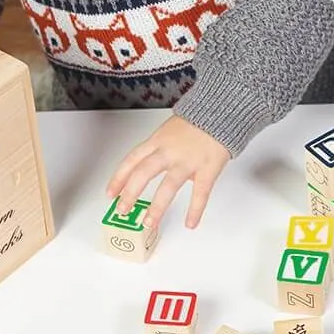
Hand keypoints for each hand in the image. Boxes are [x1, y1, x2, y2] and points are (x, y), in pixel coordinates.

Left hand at [105, 115, 229, 231]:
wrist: (222, 110)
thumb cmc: (199, 119)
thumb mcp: (172, 128)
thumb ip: (162, 148)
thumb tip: (159, 167)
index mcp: (158, 141)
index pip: (131, 160)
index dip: (118, 178)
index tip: (110, 193)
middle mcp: (169, 152)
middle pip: (143, 174)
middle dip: (130, 195)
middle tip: (122, 211)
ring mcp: (188, 161)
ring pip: (168, 187)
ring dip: (157, 208)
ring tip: (150, 223)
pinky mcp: (208, 169)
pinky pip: (200, 193)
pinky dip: (195, 210)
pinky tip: (190, 223)